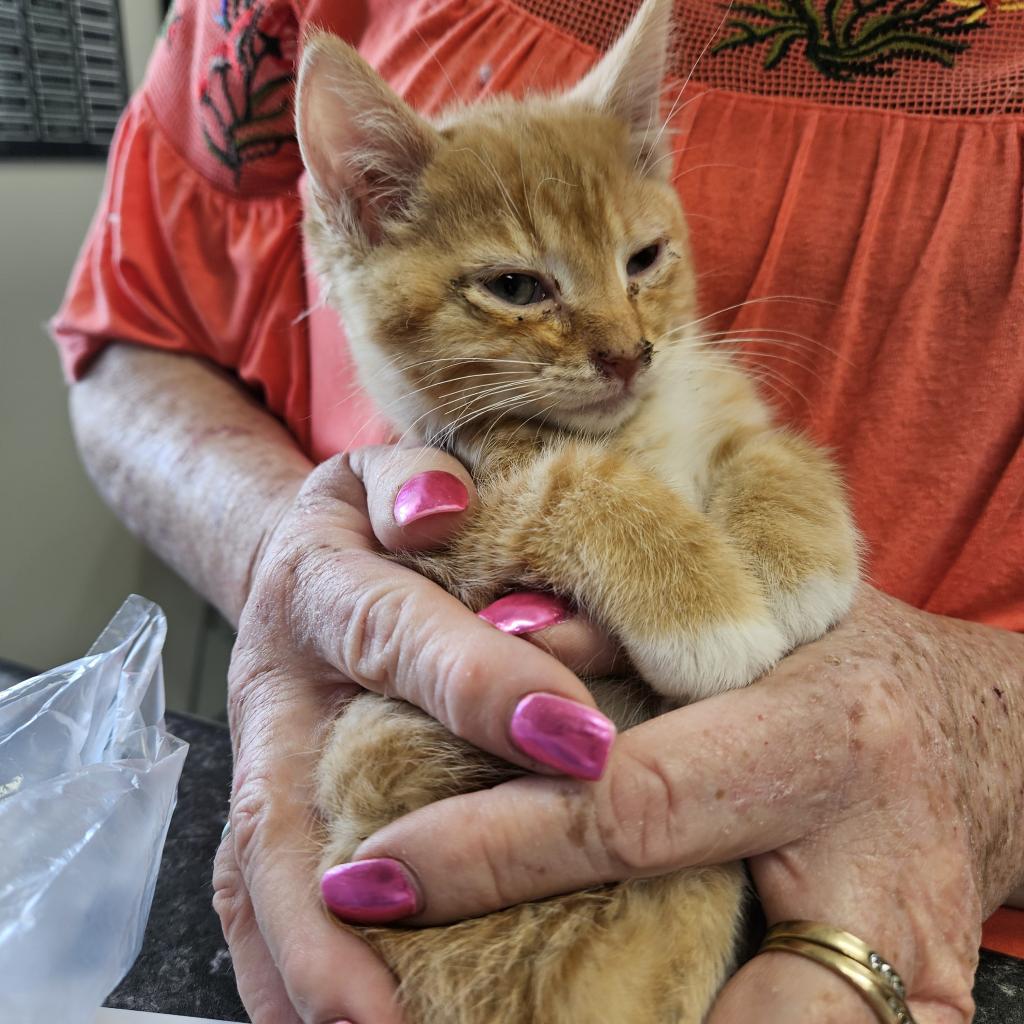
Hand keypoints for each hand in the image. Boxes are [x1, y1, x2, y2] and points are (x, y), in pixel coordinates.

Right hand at [213, 445, 615, 1023]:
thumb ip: (418, 481)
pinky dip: (290, 979)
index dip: (478, 685)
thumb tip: (441, 509)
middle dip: (348, 904)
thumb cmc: (377, 518)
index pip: (396, 637)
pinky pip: (259, 902)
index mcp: (317, 584)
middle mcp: (279, 688)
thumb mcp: (394, 473)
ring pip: (260, 877)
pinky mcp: (268, 809)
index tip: (581, 741)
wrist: (308, 559)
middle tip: (411, 1000)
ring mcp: (266, 761)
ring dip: (309, 972)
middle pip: (287, 799)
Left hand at [350, 586, 1023, 1022]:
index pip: (633, 811)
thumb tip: (498, 634)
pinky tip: (598, 1011)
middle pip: (744, 1013)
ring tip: (483, 1021)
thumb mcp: (749, 612)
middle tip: (415, 1019)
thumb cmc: (847, 660)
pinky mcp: (924, 1021)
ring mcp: (919, 979)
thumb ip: (624, 625)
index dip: (493, 853)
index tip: (372, 878)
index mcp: (816, 745)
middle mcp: (877, 881)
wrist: (982, 737)